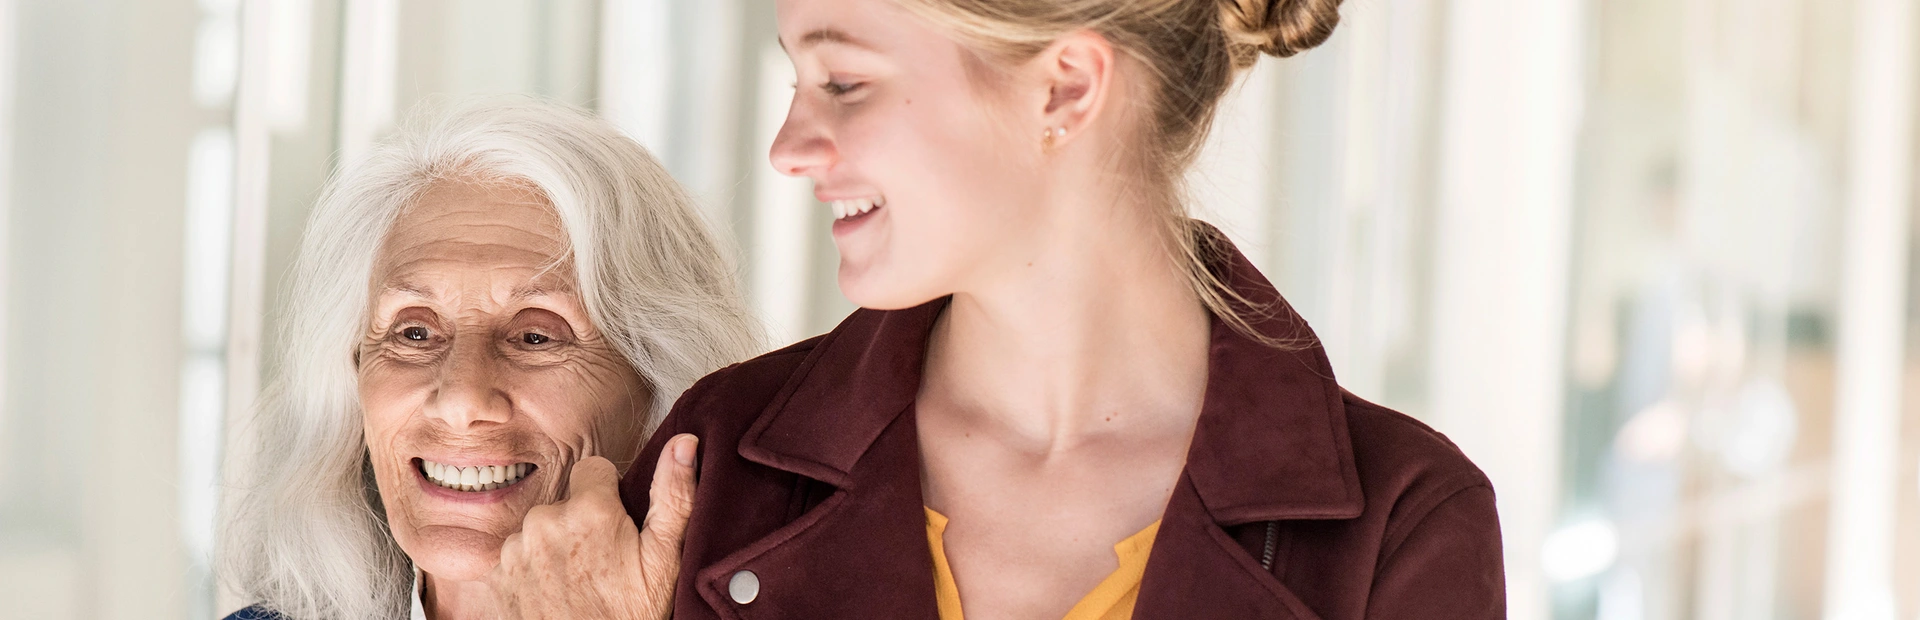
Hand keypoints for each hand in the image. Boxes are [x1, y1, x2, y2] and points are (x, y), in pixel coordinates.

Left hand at [488, 435, 698, 618]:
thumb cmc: (631, 616)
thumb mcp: (665, 559)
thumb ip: (674, 494)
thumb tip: (684, 442)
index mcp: (588, 509)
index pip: (593, 469)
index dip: (609, 495)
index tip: (617, 526)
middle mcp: (543, 522)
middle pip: (565, 502)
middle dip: (581, 524)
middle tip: (602, 563)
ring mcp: (514, 550)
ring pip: (539, 530)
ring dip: (553, 548)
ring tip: (577, 582)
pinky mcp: (494, 576)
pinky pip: (515, 556)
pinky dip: (530, 570)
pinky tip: (552, 593)